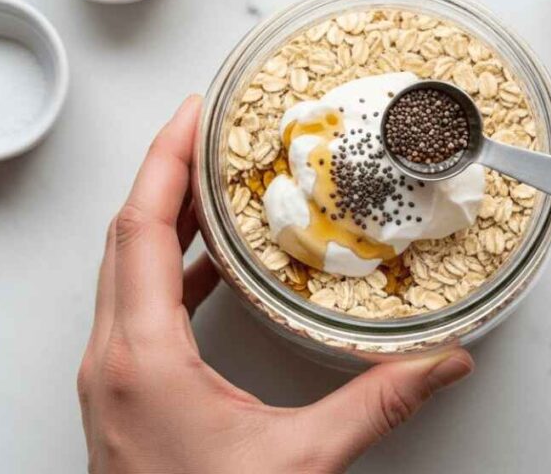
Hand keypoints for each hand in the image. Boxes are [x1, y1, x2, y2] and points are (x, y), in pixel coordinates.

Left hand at [77, 96, 473, 473]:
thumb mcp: (298, 465)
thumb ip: (374, 407)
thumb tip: (441, 367)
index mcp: (142, 358)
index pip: (140, 229)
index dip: (167, 160)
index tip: (193, 112)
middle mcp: (112, 357)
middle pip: (124, 235)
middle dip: (165, 172)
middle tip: (206, 129)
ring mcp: (110, 376)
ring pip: (124, 268)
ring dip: (164, 220)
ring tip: (213, 185)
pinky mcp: (121, 393)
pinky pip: (136, 305)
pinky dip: (169, 269)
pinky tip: (211, 267)